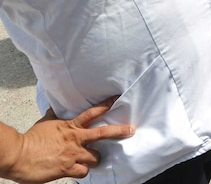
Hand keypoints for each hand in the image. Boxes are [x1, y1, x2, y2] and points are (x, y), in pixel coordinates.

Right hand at [2, 97, 133, 183]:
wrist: (18, 155)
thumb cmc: (30, 139)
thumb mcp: (44, 123)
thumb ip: (53, 116)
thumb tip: (53, 107)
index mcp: (70, 126)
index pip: (92, 113)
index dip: (106, 105)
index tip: (117, 99)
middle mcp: (76, 139)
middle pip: (103, 133)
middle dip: (119, 131)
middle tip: (131, 130)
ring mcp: (74, 154)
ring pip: (96, 157)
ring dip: (94, 159)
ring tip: (88, 160)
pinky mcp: (68, 168)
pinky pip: (84, 171)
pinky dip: (82, 171)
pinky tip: (77, 170)